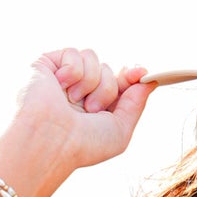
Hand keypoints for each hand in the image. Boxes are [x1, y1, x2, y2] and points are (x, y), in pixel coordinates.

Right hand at [11, 49, 152, 173]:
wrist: (49, 140)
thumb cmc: (82, 144)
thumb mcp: (120, 130)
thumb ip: (136, 103)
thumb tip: (150, 79)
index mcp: (93, 107)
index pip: (118, 82)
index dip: (131, 76)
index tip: (140, 74)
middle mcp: (78, 92)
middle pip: (108, 70)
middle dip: (107, 88)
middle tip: (91, 109)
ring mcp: (62, 78)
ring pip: (93, 58)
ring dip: (90, 81)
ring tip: (74, 101)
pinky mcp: (46, 65)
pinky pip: (74, 53)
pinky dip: (72, 71)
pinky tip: (60, 87)